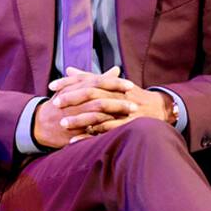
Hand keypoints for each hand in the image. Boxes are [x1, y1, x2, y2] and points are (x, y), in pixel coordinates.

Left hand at [45, 66, 173, 144]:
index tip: (51, 86)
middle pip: (91, 93)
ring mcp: (122, 110)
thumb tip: (69, 69)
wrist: (159, 108)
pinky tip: (75, 140)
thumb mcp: (111, 83)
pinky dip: (90, 136)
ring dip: (80, 119)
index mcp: (110, 84)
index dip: (68, 82)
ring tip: (63, 124)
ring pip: (98, 113)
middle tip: (55, 104)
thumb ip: (89, 77)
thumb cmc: (130, 95)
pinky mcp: (126, 125)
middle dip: (72, 98)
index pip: (87, 79)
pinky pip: (106, 131)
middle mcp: (116, 94)